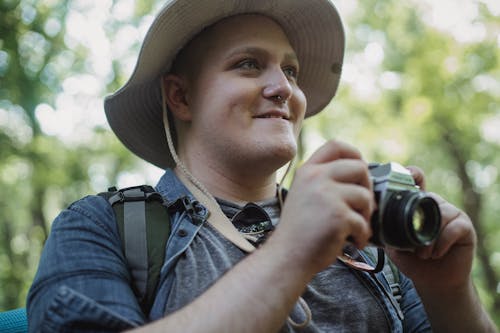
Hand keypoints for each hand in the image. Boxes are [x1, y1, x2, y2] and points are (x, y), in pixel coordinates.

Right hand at [272, 140, 374, 272]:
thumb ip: (324, 181)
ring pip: (365, 196)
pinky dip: (363, 236)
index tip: (358, 174)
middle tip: (362, 208)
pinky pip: (364, 222)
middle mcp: (315, 178)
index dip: (355, 154)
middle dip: (367, 188)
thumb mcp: (304, 195)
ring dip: (366, 216)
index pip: (336, 145)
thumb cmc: (300, 231)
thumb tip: (361, 175)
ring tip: (355, 229)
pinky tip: (352, 242)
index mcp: (307, 171)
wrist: (287, 257)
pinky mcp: (337, 216)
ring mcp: (326, 196)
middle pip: (359, 167)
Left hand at [386, 166, 476, 292]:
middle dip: (418, 218)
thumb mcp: (392, 243)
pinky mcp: (465, 227)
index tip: (406, 174)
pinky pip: (454, 227)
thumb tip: (365, 221)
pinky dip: (441, 242)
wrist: (432, 282)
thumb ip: (383, 229)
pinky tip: (435, 254)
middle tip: (411, 242)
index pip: (417, 180)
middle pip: (428, 198)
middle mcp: (435, 205)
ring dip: (428, 237)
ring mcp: (452, 214)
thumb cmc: (411, 259)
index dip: (413, 174)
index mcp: (417, 204)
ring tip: (422, 253)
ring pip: (441, 214)